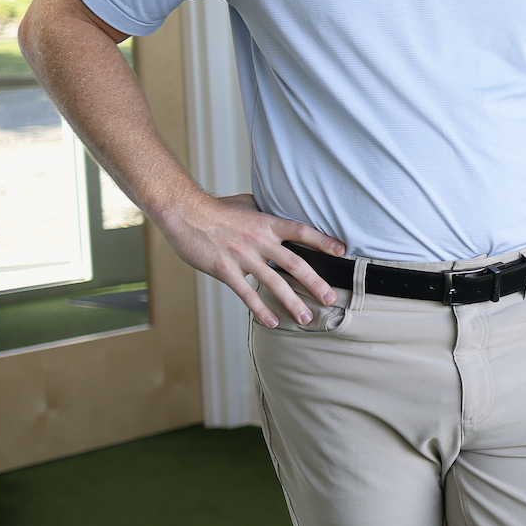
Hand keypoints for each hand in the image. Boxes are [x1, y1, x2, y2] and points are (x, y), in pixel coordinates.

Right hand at [158, 191, 345, 328]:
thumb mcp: (245, 203)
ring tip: (306, 318)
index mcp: (266, 222)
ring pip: (274, 282)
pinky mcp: (225, 269)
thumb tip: (276, 210)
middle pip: (294, 263)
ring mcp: (242, 255)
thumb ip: (264, 211)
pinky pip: (247, 293)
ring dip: (292, 302)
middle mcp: (259, 240)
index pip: (301, 231)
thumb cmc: (215, 208)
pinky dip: (260, 309)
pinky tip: (272, 322)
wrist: (184, 212)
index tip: (342, 252)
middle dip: (315, 283)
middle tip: (331, 299)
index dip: (323, 241)